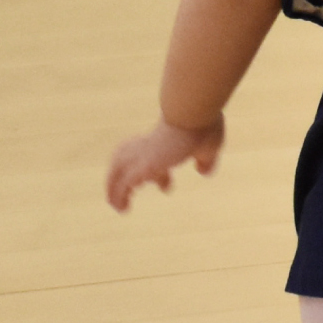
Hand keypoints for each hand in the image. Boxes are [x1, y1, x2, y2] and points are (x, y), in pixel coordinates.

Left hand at [105, 118, 224, 210]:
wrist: (191, 114)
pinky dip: (118, 197)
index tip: (167, 188)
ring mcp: (141, 155)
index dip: (159, 176)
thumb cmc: (202, 127)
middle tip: (132, 192)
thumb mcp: (208, 147)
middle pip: (125, 161)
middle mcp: (146, 146)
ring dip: (114, 189)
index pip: (151, 157)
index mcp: (161, 140)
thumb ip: (206, 160)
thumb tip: (203, 172)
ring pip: (116, 173)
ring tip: (117, 205)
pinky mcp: (141, 166)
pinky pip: (122, 186)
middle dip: (125, 178)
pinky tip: (122, 208)